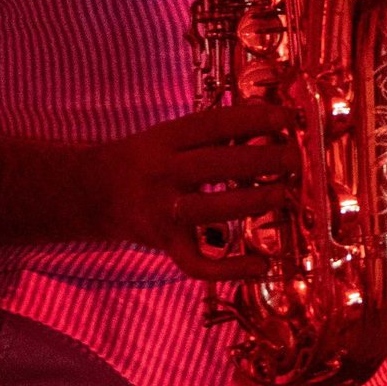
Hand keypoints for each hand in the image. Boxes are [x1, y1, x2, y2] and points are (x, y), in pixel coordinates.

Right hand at [80, 103, 293, 279]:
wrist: (91, 193)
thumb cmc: (146, 160)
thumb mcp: (171, 136)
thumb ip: (215, 134)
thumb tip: (269, 126)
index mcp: (167, 139)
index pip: (214, 123)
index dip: (253, 119)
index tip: (286, 117)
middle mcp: (163, 173)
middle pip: (217, 164)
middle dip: (261, 160)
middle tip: (295, 157)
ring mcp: (163, 211)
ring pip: (211, 209)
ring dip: (251, 202)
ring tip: (282, 193)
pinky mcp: (165, 244)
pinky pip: (198, 263)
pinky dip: (231, 268)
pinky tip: (261, 265)